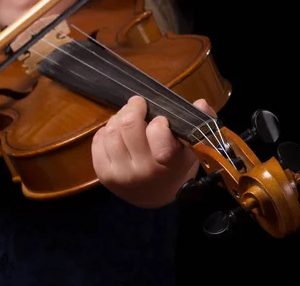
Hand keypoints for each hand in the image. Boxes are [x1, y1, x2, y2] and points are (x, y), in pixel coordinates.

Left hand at [91, 95, 216, 207]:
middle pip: (128, 124)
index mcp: (167, 162)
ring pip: (111, 130)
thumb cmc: (175, 165)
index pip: (157, 130)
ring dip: (119, 118)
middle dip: (134, 108)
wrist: (156, 195)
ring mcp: (120, 174)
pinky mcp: (103, 175)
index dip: (158, 120)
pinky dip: (106, 131)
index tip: (160, 120)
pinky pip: (98, 141)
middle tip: (138, 104)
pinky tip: (117, 134)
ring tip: (127, 119)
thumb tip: (200, 103)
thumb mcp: (193, 146)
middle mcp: (142, 171)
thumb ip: (201, 122)